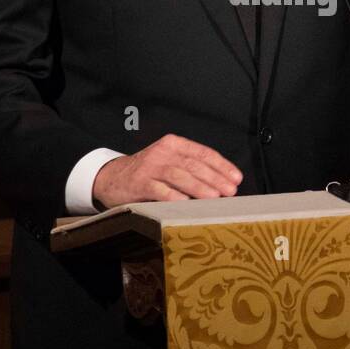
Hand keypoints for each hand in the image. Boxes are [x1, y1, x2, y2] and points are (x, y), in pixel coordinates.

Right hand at [92, 134, 242, 207]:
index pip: (203, 153)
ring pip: (180, 176)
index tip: (237, 178)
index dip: (222, 165)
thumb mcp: (169, 161)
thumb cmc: (148, 172)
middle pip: (194, 165)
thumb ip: (190, 168)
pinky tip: (187, 204)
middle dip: (215, 178)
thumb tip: (222, 184)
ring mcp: (150, 167)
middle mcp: (162, 152)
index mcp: (173, 144)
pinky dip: (175, 197)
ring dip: (199, 187)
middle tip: (231, 191)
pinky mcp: (140, 183)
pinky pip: (161, 191)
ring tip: (215, 197)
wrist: (112, 177)